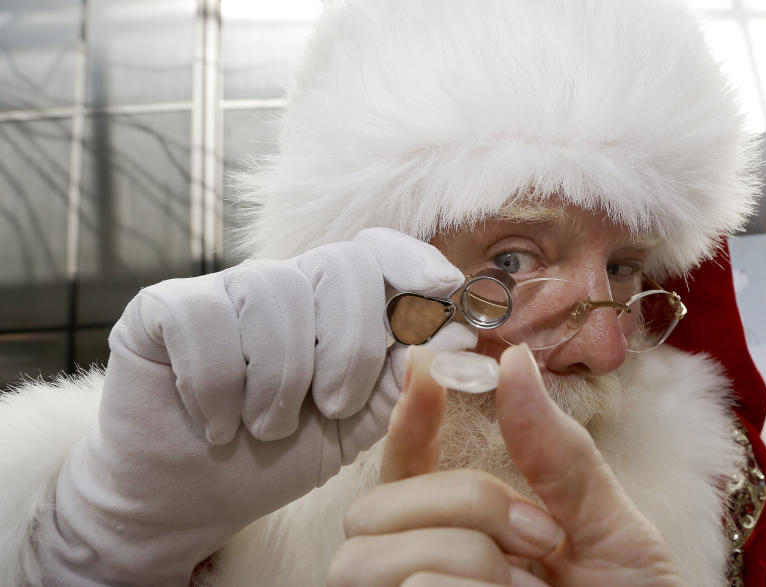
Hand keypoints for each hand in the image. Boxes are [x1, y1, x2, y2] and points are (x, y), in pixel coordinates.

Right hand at [34, 229, 476, 585]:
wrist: (188, 501)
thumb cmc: (273, 459)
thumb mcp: (352, 429)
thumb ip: (401, 383)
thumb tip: (458, 334)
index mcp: (332, 308)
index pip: (376, 251)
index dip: (411, 260)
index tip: (444, 285)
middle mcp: (282, 287)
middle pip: (339, 268)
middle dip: (350, 348)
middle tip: (329, 407)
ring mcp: (221, 291)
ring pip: (273, 295)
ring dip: (277, 383)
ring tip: (263, 427)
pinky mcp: (161, 307)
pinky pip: (206, 321)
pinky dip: (217, 387)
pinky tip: (214, 421)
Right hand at [328, 345, 684, 585]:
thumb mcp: (607, 528)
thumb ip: (559, 454)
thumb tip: (514, 364)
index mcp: (462, 532)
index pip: (404, 467)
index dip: (404, 420)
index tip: (428, 371)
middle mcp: (417, 568)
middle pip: (373, 507)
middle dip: (461, 502)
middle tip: (542, 536)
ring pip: (371, 556)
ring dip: (464, 556)